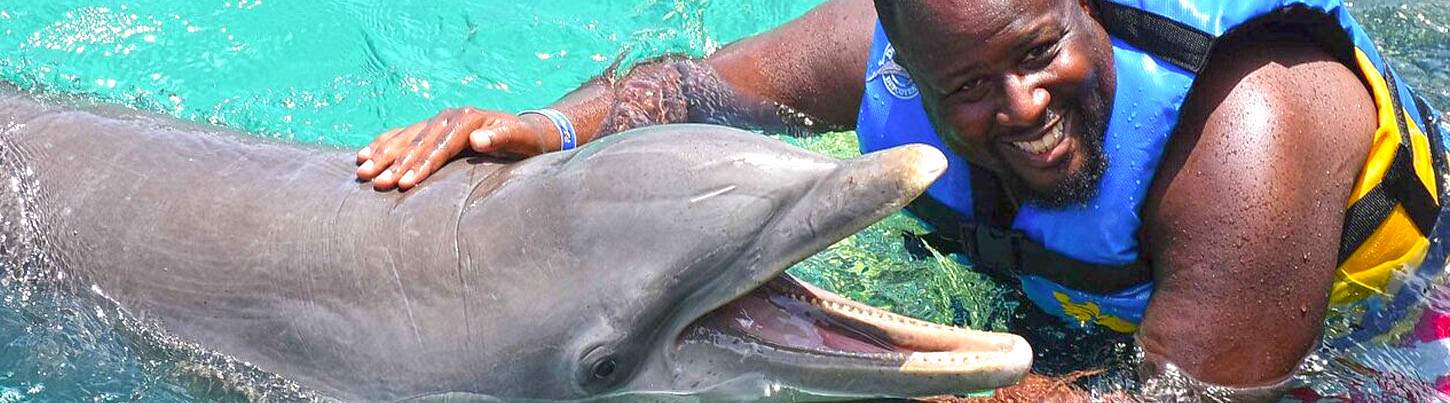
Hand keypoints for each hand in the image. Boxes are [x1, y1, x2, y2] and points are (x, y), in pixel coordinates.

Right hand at [355, 107, 553, 190]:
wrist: (525, 131)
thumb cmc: (524, 141)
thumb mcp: (520, 139)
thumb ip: (502, 138)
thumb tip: (478, 140)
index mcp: (467, 120)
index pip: (439, 147)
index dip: (421, 166)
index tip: (405, 184)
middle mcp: (448, 117)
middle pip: (417, 143)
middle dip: (395, 164)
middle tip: (377, 183)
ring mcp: (437, 120)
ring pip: (404, 138)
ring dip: (382, 155)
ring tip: (362, 172)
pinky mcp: (431, 126)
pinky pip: (402, 135)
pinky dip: (382, 144)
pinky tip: (363, 154)